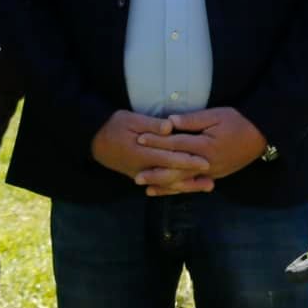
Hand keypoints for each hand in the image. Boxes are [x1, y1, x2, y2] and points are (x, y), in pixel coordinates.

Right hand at [90, 111, 211, 191]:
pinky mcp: (141, 177)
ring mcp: (142, 175)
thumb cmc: (113, 126)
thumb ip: (150, 124)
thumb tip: (169, 127)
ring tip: (207, 186)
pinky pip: (161, 185)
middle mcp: (143, 167)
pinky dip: (175, 188)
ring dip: (188, 185)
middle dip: (193, 175)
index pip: (168, 157)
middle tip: (212, 176)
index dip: (187, 159)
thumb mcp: (129, 119)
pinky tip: (188, 188)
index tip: (204, 160)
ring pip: (168, 183)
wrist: (95, 142)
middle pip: (172, 174)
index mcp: (142, 152)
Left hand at [133, 106, 267, 194]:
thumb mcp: (216, 115)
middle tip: (135, 175)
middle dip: (155, 170)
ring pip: (183, 181)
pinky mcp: (213, 177)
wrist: (260, 137)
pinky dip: (177, 189)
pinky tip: (164, 191)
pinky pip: (192, 185)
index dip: (157, 141)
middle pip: (176, 167)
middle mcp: (206, 163)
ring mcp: (210, 173)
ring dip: (163, 184)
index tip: (140, 140)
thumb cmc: (238, 122)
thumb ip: (193, 120)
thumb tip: (170, 121)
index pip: (176, 143)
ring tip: (145, 186)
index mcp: (205, 145)